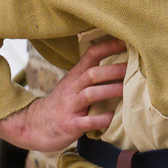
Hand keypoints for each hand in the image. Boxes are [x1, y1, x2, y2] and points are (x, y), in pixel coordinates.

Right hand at [0, 36, 126, 153]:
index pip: (90, 55)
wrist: (34, 125)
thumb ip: (91, 75)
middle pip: (92, 74)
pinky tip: (112, 117)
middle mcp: (72, 88)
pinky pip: (87, 121)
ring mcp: (70, 107)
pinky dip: (101, 119)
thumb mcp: (72, 84)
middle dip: (113, 70)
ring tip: (127, 90)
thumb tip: (121, 62)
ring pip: (90, 94)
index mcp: (75, 76)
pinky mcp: (70, 125)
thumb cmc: (62, 104)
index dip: (108, 46)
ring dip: (110, 91)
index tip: (126, 41)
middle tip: (133, 68)